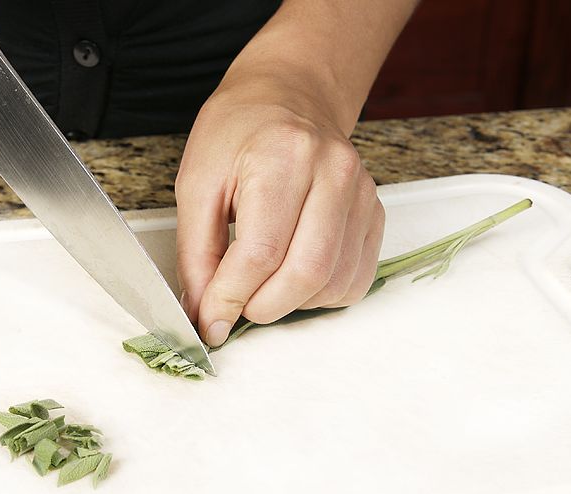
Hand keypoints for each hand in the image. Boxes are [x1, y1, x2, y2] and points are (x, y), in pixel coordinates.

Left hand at [176, 72, 384, 347]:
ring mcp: (361, 193)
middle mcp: (332, 172)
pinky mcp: (374, 212)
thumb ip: (197, 254)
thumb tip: (205, 313)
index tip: (210, 319)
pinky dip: (321, 296)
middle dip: (264, 308)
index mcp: (282, 158)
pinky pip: (357, 278)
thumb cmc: (238, 133)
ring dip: (291, 305)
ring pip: (334, 283)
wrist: (287, 96)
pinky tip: (294, 279)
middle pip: (306, 273)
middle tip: (237, 308)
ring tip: (262, 288)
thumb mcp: (196, 184)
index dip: (230, 297)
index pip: (259, 252)